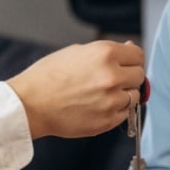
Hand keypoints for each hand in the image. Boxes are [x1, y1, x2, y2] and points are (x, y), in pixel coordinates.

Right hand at [6, 40, 145, 138]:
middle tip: (110, 81)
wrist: (29, 104)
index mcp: (105, 54)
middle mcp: (112, 76)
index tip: (126, 65)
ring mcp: (111, 100)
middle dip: (128, 77)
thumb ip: (107, 51)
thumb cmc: (47, 77)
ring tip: (100, 94)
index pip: (138, 56)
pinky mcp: (107, 120)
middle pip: (139, 75)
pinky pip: (124, 114)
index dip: (131, 60)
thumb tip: (130, 49)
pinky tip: (97, 106)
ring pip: (134, 96)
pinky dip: (116, 110)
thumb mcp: (76, 52)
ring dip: (123, 95)